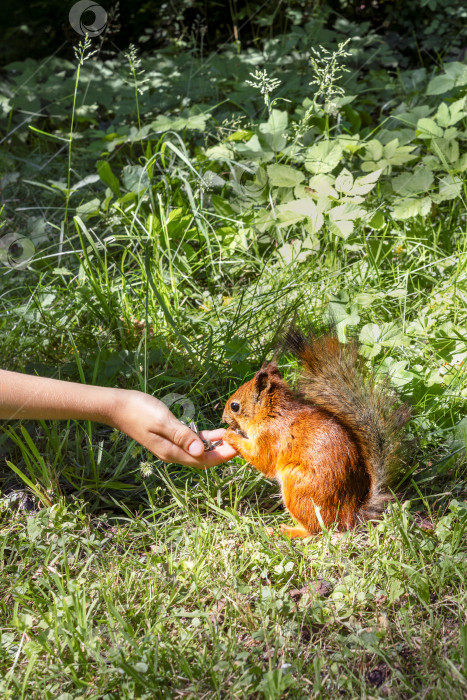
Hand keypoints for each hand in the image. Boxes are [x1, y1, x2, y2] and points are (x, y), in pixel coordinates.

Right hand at [110, 390, 237, 467]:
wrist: (117, 406)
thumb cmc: (138, 410)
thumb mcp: (162, 421)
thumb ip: (182, 436)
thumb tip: (200, 451)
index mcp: (171, 452)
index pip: (203, 460)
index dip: (223, 456)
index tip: (239, 448)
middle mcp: (173, 453)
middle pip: (204, 459)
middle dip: (223, 453)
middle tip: (242, 443)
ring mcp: (171, 446)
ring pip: (199, 451)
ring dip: (216, 446)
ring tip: (234, 438)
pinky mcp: (170, 436)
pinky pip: (192, 441)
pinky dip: (206, 438)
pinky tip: (217, 432)